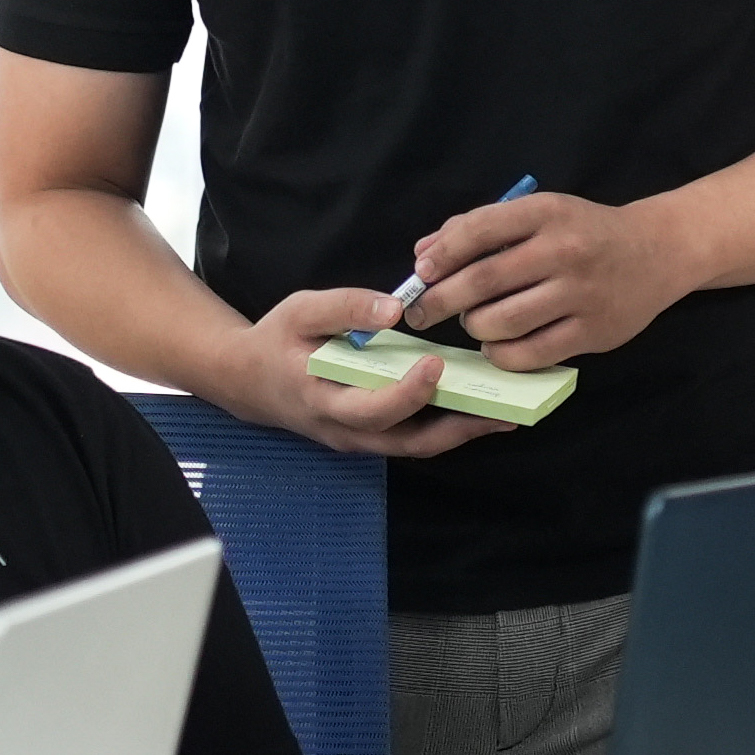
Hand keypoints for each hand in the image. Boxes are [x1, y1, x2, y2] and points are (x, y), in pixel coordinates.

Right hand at [238, 284, 511, 456]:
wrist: (249, 381)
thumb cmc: (277, 341)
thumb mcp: (300, 311)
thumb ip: (345, 308)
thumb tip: (393, 310)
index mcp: (325, 400)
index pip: (374, 408)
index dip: (410, 391)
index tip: (438, 362)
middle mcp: (346, 432)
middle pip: (409, 442)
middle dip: (459, 428)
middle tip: (503, 410)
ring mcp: (359, 441)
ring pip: (417, 446)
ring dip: (461, 433)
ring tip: (505, 415)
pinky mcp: (371, 437)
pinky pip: (413, 439)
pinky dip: (447, 428)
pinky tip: (477, 410)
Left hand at [408, 187, 687, 369]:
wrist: (657, 252)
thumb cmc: (586, 231)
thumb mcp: (541, 213)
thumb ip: (481, 228)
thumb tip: (424, 254)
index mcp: (547, 212)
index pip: (480, 230)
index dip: (442, 254)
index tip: (421, 273)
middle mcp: (563, 250)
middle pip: (483, 281)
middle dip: (441, 300)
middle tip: (421, 312)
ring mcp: (580, 294)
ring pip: (502, 322)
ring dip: (474, 327)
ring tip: (472, 323)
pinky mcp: (592, 332)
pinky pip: (530, 353)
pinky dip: (501, 354)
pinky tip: (497, 346)